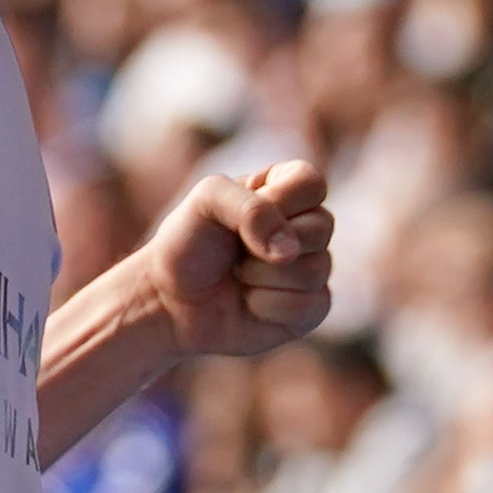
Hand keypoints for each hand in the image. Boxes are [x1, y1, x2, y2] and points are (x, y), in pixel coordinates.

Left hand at [145, 159, 337, 358]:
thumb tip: (290, 251)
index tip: (240, 217)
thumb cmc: (188, 245)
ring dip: (261, 277)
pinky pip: (311, 305)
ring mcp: (312, 267)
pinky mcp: (311, 308)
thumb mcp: (206, 202)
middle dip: (264, 245)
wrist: (170, 302)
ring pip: (316, 269)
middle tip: (236, 252)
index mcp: (286, 189)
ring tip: (239, 276)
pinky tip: (249, 303)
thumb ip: (250, 208)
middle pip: (322, 227)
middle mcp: (305, 226)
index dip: (279, 202)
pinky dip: (268, 306)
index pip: (311, 184)